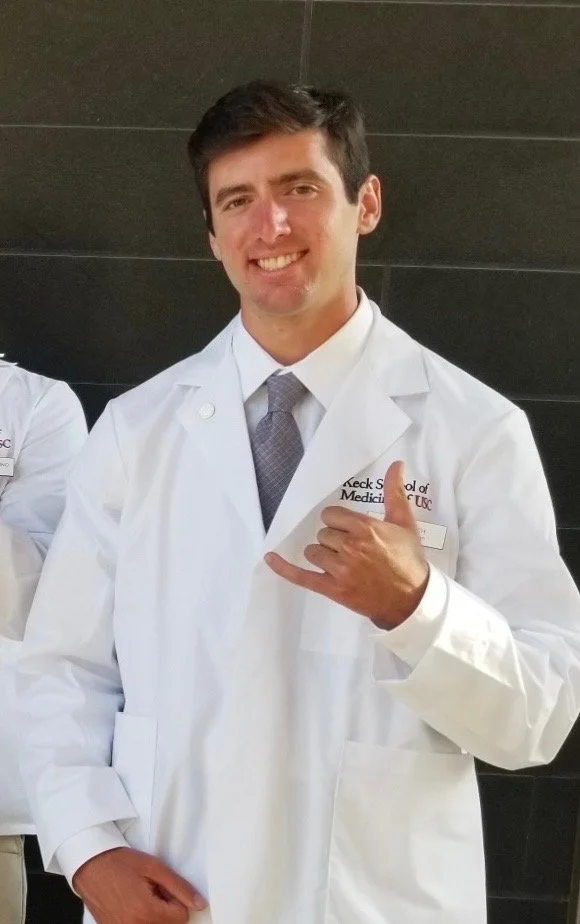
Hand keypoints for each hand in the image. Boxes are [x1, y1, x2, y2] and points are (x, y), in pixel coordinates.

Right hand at [72, 847, 206, 922]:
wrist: (90, 865)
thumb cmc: (120, 863)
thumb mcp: (154, 868)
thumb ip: (179, 887)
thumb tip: (199, 903)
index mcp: (147, 912)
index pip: (181, 917)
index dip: (176, 899)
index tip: (163, 887)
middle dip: (165, 908)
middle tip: (152, 890)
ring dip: (153, 915)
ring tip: (142, 897)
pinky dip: (140, 919)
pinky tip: (132, 905)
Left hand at [265, 460, 428, 628]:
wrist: (412, 599)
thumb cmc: (408, 559)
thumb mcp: (404, 523)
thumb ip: (395, 492)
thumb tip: (395, 464)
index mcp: (364, 529)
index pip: (331, 515)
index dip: (339, 522)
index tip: (349, 529)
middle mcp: (350, 547)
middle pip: (323, 534)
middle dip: (334, 540)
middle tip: (353, 550)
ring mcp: (340, 570)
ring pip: (313, 552)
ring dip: (323, 555)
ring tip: (342, 562)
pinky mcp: (333, 589)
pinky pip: (302, 576)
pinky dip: (284, 568)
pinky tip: (270, 558)